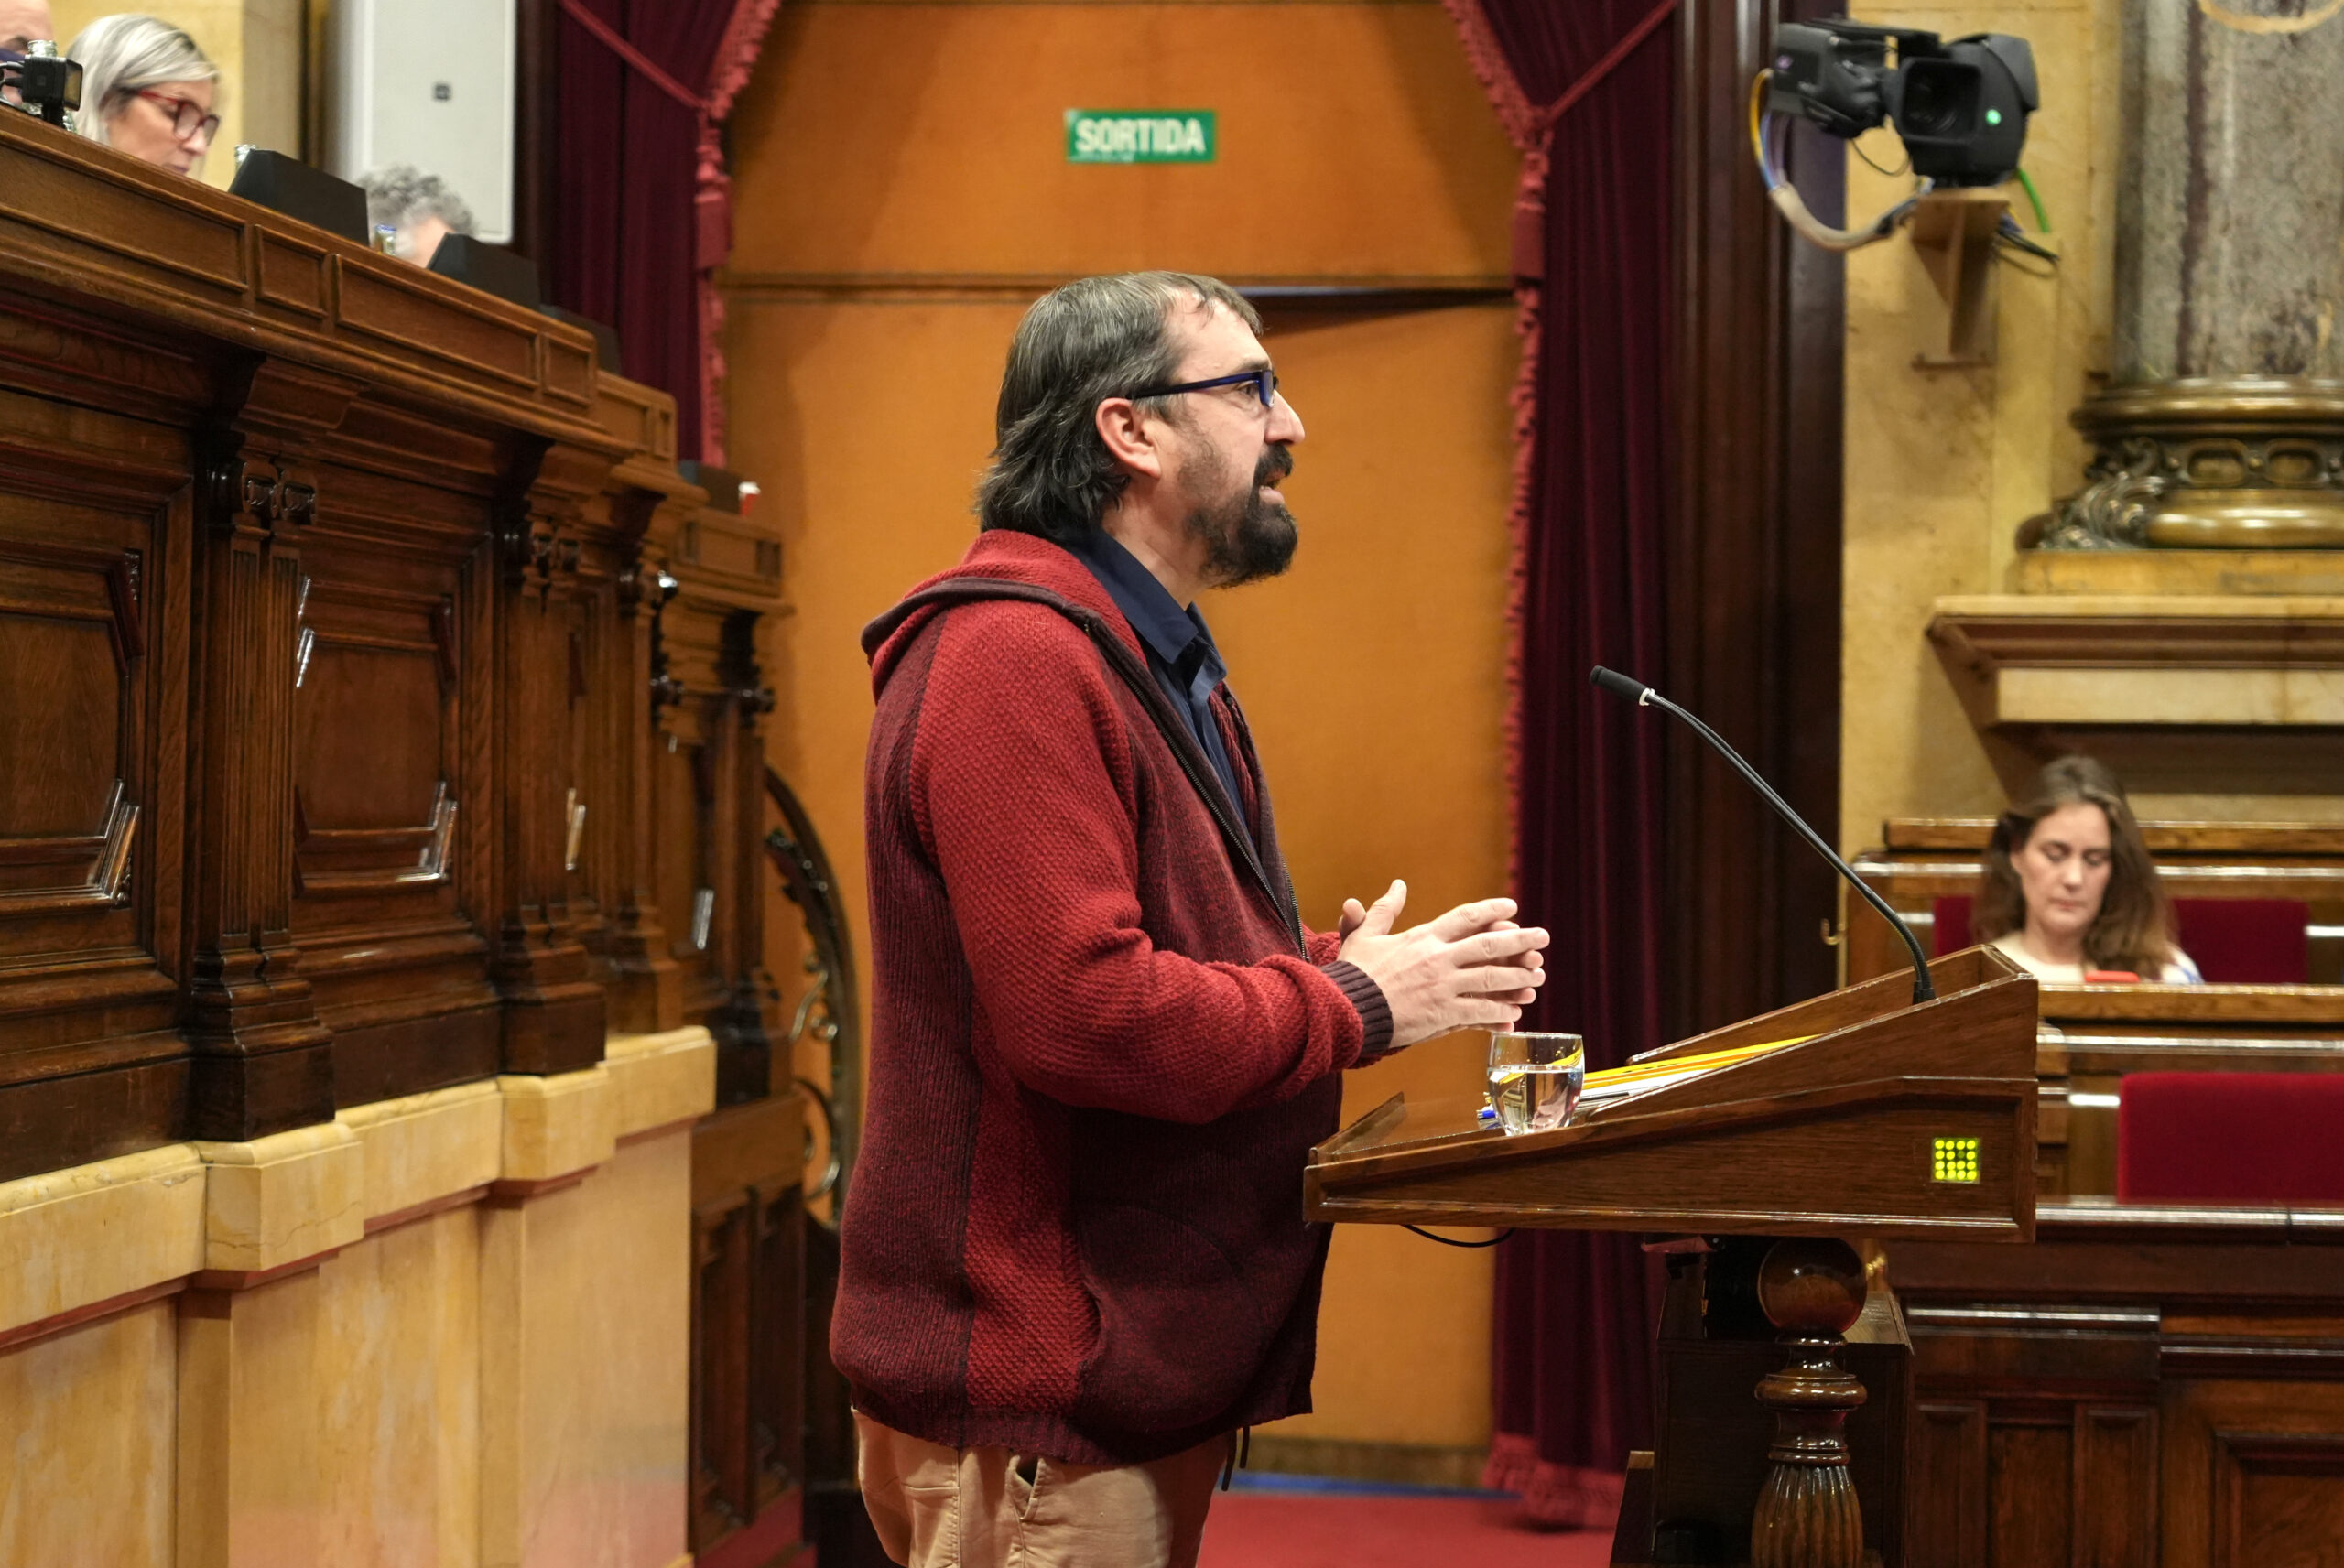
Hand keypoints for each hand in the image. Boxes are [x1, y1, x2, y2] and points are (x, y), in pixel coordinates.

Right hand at [1336, 880, 1550, 1050]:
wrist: (1344, 1008)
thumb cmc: (1353, 972)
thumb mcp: (1364, 934)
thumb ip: (1384, 909)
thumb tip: (1398, 884)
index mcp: (1423, 937)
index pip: (1465, 917)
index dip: (1492, 910)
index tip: (1512, 907)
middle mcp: (1438, 959)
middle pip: (1489, 945)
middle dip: (1520, 940)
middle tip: (1543, 937)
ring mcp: (1442, 987)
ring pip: (1491, 979)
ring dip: (1518, 977)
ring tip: (1538, 976)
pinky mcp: (1441, 1015)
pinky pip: (1479, 1012)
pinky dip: (1499, 1012)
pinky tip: (1515, 1013)